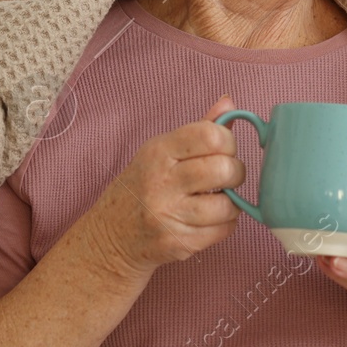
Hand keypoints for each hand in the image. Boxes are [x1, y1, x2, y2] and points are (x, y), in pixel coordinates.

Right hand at [82, 95, 243, 278]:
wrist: (111, 236)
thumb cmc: (142, 187)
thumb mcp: (161, 152)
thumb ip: (198, 128)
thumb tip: (229, 102)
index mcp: (158, 152)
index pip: (209, 135)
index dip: (228, 141)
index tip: (223, 149)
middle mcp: (161, 182)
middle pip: (223, 169)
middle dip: (235, 171)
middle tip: (226, 176)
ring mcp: (169, 216)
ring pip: (228, 204)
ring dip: (232, 202)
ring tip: (218, 198)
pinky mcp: (179, 244)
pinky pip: (224, 230)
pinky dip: (226, 223)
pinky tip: (211, 218)